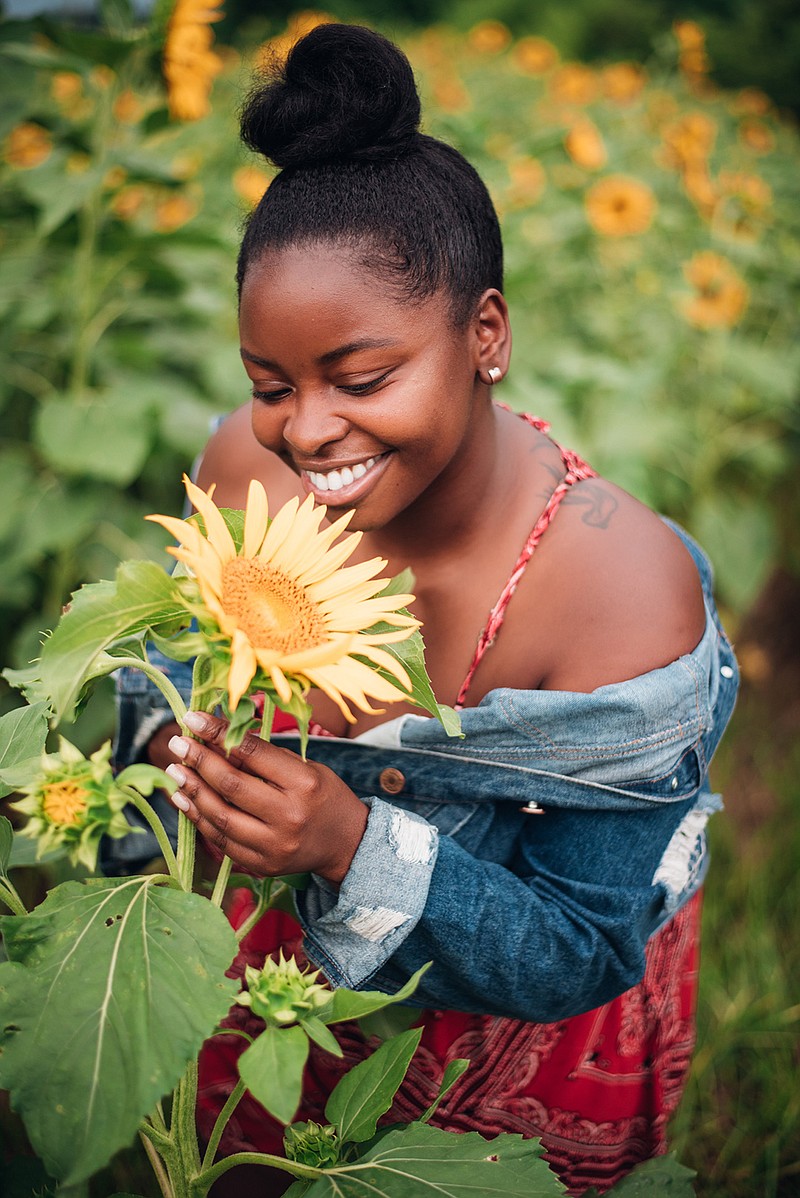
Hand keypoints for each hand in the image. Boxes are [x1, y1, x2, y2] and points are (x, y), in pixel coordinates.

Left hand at [163, 711, 367, 884]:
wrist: (346, 843)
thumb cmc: (324, 795)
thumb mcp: (305, 767)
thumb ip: (264, 757)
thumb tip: (217, 737)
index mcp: (304, 783)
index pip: (252, 753)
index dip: (218, 733)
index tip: (193, 718)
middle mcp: (288, 816)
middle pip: (231, 785)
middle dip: (198, 760)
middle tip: (178, 743)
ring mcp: (273, 845)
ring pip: (219, 815)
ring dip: (191, 789)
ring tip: (174, 769)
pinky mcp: (261, 865)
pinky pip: (220, 840)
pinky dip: (198, 817)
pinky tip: (184, 798)